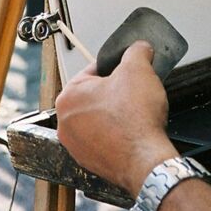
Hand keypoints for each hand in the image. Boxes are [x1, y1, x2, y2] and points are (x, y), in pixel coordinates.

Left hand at [55, 41, 176, 195]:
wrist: (145, 160)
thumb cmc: (135, 119)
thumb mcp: (139, 68)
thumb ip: (136, 51)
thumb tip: (139, 48)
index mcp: (68, 96)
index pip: (93, 70)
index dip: (116, 68)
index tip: (129, 72)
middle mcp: (65, 123)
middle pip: (95, 95)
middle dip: (115, 92)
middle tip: (134, 92)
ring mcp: (76, 146)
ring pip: (98, 118)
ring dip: (115, 113)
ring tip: (134, 113)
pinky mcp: (89, 162)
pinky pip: (103, 139)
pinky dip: (116, 134)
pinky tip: (132, 131)